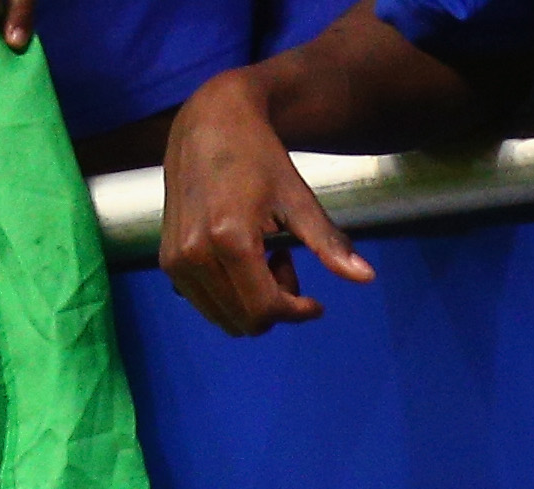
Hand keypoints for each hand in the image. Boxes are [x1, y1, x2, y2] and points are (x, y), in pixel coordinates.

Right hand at [158, 68, 372, 337]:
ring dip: (252, 301)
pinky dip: (229, 293)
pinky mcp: (167, 259)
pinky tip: (240, 258)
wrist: (208, 123)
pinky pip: (205, 301)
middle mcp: (194, 254)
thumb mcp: (298, 198)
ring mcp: (175, 259)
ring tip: (264, 258)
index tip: (316, 302)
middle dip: (276, 305)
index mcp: (229, 240)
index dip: (297, 313)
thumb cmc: (258, 156)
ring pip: (225, 316)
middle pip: (246, 320)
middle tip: (285, 261)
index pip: (266, 309)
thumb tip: (366, 277)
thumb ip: (328, 243)